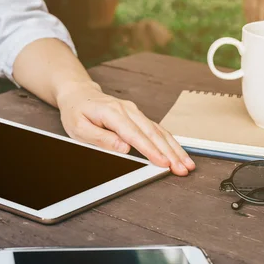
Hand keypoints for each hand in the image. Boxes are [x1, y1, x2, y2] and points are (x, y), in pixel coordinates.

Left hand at [56, 82, 194, 175]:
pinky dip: (170, 142)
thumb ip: (101, 138)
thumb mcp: (79, 128)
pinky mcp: (139, 117)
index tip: (162, 163)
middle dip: (170, 152)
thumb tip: (124, 148)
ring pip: (159, 131)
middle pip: (153, 133)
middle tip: (181, 169)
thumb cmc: (77, 112)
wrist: (79, 94)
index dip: (150, 150)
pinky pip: (157, 130)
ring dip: (174, 149)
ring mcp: (135, 112)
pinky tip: (179, 153)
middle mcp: (127, 110)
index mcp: (111, 112)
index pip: (134, 134)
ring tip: (186, 164)